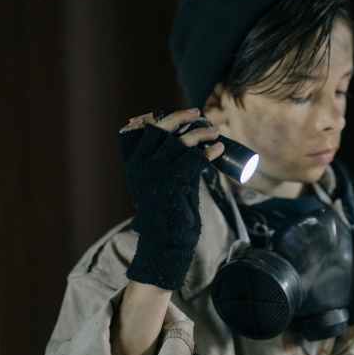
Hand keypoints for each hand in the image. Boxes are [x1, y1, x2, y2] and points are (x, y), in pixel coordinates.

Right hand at [119, 108, 224, 289]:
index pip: (144, 131)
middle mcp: (142, 166)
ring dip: (201, 133)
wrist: (165, 241)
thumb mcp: (158, 185)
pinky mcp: (174, 183)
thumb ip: (166, 166)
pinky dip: (209, 151)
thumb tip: (188, 143)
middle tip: (198, 114)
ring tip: (215, 132)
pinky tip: (219, 148)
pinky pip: (195, 159)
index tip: (177, 114)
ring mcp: (157, 173)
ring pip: (181, 142)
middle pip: (161, 129)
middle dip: (180, 117)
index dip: (160, 117)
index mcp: (134, 164)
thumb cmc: (166, 212)